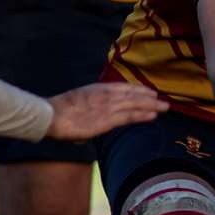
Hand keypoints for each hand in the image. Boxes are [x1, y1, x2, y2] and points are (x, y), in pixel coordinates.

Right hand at [46, 83, 166, 141]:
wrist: (49, 115)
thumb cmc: (56, 113)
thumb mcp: (75, 104)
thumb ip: (86, 111)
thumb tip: (88, 126)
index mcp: (96, 89)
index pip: (122, 87)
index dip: (137, 89)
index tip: (148, 91)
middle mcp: (104, 95)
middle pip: (132, 94)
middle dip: (148, 96)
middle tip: (162, 99)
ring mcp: (107, 106)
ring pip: (135, 104)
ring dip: (152, 105)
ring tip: (165, 107)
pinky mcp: (107, 119)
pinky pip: (129, 116)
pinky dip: (143, 115)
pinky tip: (153, 115)